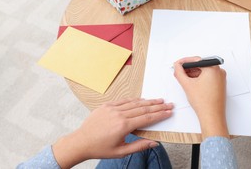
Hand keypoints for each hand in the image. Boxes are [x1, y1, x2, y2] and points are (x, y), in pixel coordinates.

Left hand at [52, 98, 172, 167]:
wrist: (81, 142)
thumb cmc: (100, 148)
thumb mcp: (121, 152)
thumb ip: (139, 146)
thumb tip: (155, 143)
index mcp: (123, 126)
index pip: (147, 118)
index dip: (160, 115)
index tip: (169, 112)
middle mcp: (119, 115)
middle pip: (143, 108)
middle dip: (158, 106)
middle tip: (168, 104)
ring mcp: (112, 108)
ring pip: (135, 102)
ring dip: (148, 101)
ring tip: (158, 100)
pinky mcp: (106, 105)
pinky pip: (123, 100)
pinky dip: (134, 100)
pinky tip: (142, 99)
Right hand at [174, 56, 228, 138]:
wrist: (211, 116)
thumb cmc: (204, 102)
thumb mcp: (187, 84)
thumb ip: (179, 72)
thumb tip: (177, 66)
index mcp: (213, 68)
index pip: (196, 60)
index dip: (184, 62)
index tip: (178, 64)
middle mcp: (219, 71)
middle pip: (200, 65)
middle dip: (188, 69)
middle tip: (179, 72)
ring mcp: (221, 78)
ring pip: (204, 72)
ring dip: (193, 74)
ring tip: (184, 80)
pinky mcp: (220, 85)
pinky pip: (208, 78)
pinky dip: (200, 79)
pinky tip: (192, 84)